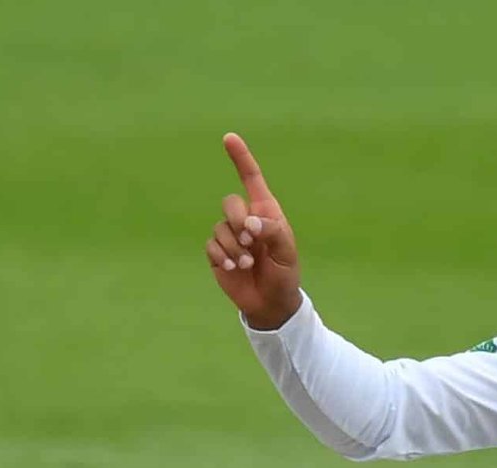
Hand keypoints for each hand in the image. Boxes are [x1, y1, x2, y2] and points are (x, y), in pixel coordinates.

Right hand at [205, 132, 302, 329]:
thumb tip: (249, 222)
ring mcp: (229, 235)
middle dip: (237, 220)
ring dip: (232, 246)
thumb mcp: (286, 252)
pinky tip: (233, 268)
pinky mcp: (217, 252)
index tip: (229, 137)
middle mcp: (245, 219)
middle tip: (250, 241)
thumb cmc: (284, 273)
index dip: (241, 158)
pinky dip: (221, 256)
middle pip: (229, 203)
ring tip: (246, 263)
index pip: (251, 179)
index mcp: (265, 212)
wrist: (270, 301)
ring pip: (219, 226)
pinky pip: (211, 245)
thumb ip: (271, 232)